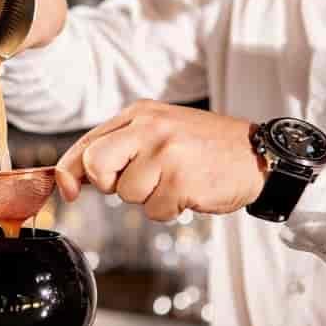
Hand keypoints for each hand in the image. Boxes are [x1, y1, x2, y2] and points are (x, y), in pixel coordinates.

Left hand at [55, 100, 268, 220]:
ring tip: (176, 181)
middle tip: (139, 182)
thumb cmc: (204, 147)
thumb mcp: (160, 131)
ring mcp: (166, 153)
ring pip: (128, 195)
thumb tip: (74, 177)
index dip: (70, 170)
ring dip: (149, 199)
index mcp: (140, 114)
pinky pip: (154, 211)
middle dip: (109, 184)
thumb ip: (120, 147)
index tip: (67, 189)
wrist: (258, 154)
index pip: (88, 143)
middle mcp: (150, 128)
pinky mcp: (181, 180)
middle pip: (97, 165)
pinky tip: (189, 190)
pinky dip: (170, 209)